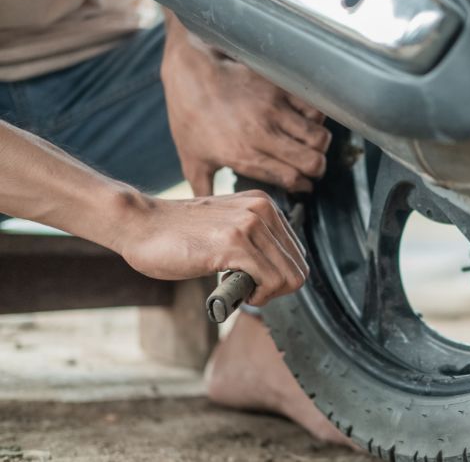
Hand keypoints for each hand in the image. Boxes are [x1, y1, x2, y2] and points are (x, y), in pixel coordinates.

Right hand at [118, 190, 307, 305]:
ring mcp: (250, 225)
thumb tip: (281, 272)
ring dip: (265, 294)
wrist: (139, 223)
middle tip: (246, 289)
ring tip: (237, 288)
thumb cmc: (177, 233)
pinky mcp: (234, 243)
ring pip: (289, 278)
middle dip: (275, 289)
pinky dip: (256, 296)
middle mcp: (263, 210)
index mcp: (265, 206)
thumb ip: (255, 241)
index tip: (251, 280)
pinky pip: (269, 281)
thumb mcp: (228, 227)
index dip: (276, 277)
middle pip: (298, 269)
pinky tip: (232, 289)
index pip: (297, 255)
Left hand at [161, 17, 330, 196]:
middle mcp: (263, 134)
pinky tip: (305, 121)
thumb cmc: (189, 116)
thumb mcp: (192, 160)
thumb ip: (205, 190)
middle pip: (313, 162)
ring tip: (310, 145)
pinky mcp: (280, 89)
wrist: (190, 70)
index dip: (302, 186)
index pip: (292, 179)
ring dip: (319, 146)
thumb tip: (211, 216)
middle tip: (310, 167)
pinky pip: (314, 109)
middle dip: (316, 170)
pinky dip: (316, 119)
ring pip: (319, 138)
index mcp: (244, 155)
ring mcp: (274, 110)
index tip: (302, 185)